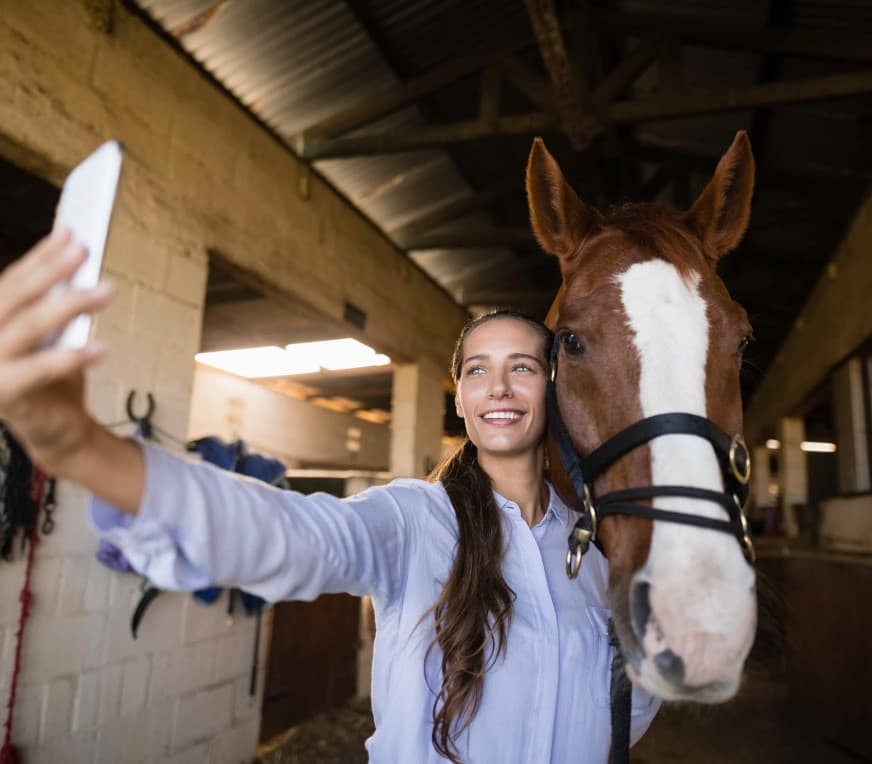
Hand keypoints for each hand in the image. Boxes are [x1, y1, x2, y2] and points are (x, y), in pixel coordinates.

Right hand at [0, 229, 113, 471]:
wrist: (55, 433)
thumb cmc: (53, 379)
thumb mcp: (52, 337)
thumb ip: (51, 307)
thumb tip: (73, 262)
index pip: (9, 282)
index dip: (40, 257)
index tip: (69, 234)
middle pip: (13, 296)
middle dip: (51, 269)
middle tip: (84, 250)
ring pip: (28, 326)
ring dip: (70, 305)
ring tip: (107, 290)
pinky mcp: (3, 396)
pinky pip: (39, 371)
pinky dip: (72, 357)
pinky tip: (102, 347)